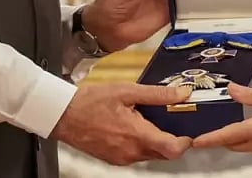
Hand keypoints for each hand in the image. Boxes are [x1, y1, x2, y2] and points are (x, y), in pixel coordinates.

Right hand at [50, 82, 192, 164]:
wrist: (63, 115)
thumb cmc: (91, 102)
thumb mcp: (127, 90)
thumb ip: (157, 94)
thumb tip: (182, 94)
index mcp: (137, 135)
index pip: (173, 149)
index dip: (185, 141)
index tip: (188, 130)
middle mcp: (131, 152)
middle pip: (164, 153)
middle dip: (171, 139)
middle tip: (171, 119)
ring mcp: (122, 158)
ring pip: (150, 154)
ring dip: (155, 141)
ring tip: (149, 119)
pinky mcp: (114, 159)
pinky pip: (136, 155)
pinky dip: (141, 144)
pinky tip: (134, 126)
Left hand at [192, 84, 251, 157]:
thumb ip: (250, 95)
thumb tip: (232, 90)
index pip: (228, 136)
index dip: (210, 139)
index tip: (196, 141)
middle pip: (234, 145)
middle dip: (222, 139)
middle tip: (211, 132)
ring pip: (246, 148)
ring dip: (237, 141)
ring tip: (231, 130)